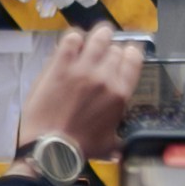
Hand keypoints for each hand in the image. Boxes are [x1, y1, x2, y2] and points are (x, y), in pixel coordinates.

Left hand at [21, 29, 149, 160]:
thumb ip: (118, 140)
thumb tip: (122, 150)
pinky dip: (74, 38)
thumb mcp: (109, 145)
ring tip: (95, 36)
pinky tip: (73, 42)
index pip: (133, 59)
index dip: (130, 53)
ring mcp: (82, 68)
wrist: (51, 147)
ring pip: (97, 38)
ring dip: (98, 35)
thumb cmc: (81, 148)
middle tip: (105, 50)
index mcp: (120, 93)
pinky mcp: (60, 65)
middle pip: (114, 48)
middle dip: (112, 48)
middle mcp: (105, 76)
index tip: (126, 53)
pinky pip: (71, 40)